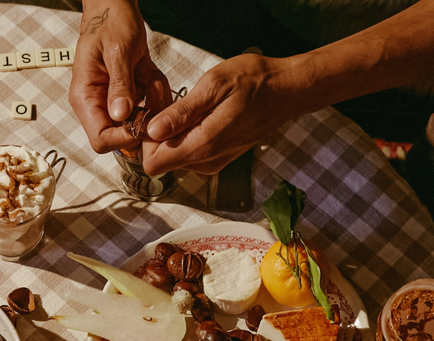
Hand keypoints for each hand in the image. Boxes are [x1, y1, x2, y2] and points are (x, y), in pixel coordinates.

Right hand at [68, 0, 170, 153]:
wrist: (115, 5)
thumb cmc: (111, 21)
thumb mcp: (118, 50)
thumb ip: (120, 84)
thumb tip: (119, 115)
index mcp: (86, 97)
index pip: (100, 139)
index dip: (124, 138)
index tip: (143, 121)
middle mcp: (98, 103)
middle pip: (123, 136)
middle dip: (144, 119)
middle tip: (153, 94)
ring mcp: (114, 100)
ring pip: (140, 121)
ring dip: (153, 102)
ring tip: (149, 74)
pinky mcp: (129, 94)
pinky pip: (149, 104)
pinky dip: (156, 90)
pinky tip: (150, 71)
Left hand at [142, 54, 300, 174]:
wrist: (286, 92)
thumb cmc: (255, 82)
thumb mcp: (214, 86)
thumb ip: (182, 112)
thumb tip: (153, 130)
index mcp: (203, 145)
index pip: (153, 164)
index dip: (147, 141)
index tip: (155, 115)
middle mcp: (206, 162)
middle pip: (161, 161)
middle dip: (158, 136)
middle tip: (173, 106)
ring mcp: (211, 162)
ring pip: (173, 157)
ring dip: (173, 134)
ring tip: (192, 108)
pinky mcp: (216, 158)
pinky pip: (188, 152)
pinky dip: (186, 135)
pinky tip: (200, 115)